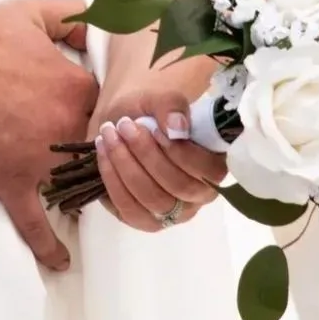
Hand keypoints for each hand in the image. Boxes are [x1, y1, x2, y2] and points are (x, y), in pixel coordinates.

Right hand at [0, 0, 95, 273]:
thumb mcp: (32, 12)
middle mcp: (68, 131)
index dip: (109, 113)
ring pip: (76, 186)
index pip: (113, 110)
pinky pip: (34, 223)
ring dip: (82, 193)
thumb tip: (98, 23)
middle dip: (101, 154)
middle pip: (100, 151)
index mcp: (78, 90)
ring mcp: (41, 163)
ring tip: (87, 199)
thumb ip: (73, 15)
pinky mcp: (12, 185)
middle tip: (96, 156)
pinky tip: (60, 262)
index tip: (105, 117)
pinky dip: (47, 245)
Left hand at [90, 81, 227, 235]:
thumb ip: (171, 106)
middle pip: (178, 186)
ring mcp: (173, 213)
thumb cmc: (151, 113)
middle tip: (123, 125)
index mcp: (214, 166)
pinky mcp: (145, 220)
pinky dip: (112, 180)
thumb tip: (178, 127)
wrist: (124, 124)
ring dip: (126, 165)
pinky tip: (103, 154)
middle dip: (146, 154)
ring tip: (108, 135)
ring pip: (152, 199)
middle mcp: (199, 196)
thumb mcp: (160, 99)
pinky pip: (129, 209)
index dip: (182, 152)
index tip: (154, 128)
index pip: (209, 171)